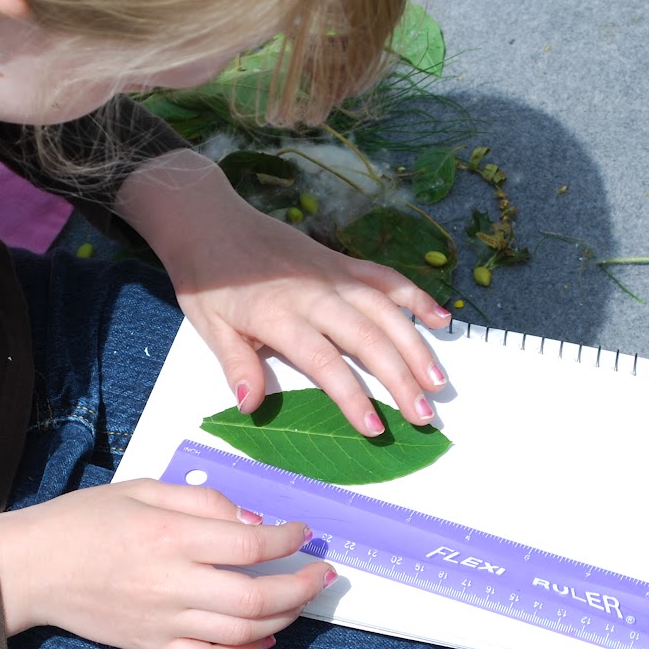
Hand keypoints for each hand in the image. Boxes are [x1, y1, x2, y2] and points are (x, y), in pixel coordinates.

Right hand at [0, 479, 332, 648]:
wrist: (32, 568)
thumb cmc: (84, 520)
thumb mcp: (142, 488)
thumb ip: (202, 501)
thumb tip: (253, 519)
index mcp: (168, 537)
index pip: (248, 543)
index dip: (287, 538)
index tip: (302, 531)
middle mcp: (171, 584)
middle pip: (256, 596)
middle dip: (301, 586)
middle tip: (323, 573)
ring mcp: (163, 622)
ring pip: (242, 632)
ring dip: (284, 616)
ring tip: (301, 598)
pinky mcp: (154, 647)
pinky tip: (265, 637)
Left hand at [117, 150, 450, 437]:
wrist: (210, 221)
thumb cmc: (208, 280)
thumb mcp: (208, 327)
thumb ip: (235, 365)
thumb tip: (250, 405)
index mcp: (279, 315)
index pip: (324, 362)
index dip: (352, 396)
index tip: (374, 427)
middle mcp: (314, 293)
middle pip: (367, 339)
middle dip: (400, 379)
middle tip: (423, 415)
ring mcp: (333, 274)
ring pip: (385, 310)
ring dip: (416, 345)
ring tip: (437, 381)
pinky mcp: (341, 261)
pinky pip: (385, 278)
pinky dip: (415, 297)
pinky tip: (440, 320)